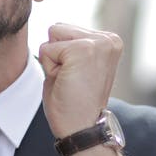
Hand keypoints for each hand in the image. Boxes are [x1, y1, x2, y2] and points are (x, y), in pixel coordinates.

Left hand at [37, 23, 122, 137]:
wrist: (82, 129)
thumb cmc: (75, 102)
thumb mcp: (76, 66)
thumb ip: (69, 45)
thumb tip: (53, 27)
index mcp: (109, 41)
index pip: (66, 30)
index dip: (62, 56)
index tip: (78, 78)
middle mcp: (109, 38)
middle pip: (58, 29)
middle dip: (56, 55)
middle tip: (72, 80)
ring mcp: (97, 43)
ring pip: (52, 36)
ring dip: (53, 61)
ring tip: (70, 81)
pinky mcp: (82, 50)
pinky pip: (46, 50)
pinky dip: (49, 68)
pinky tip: (67, 83)